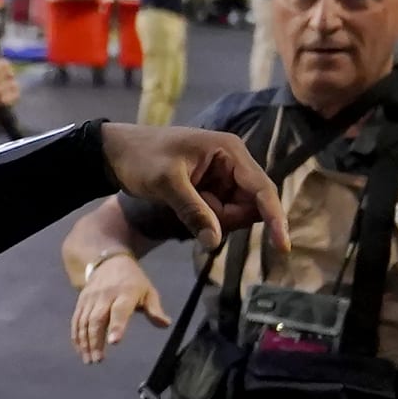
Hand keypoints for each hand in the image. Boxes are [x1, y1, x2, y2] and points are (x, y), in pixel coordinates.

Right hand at [71, 254, 167, 363]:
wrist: (107, 261)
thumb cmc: (133, 280)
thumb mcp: (148, 291)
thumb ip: (155, 309)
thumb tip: (165, 324)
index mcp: (124, 293)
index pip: (119, 311)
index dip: (117, 326)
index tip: (114, 342)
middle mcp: (104, 296)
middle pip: (97, 319)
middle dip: (96, 340)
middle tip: (98, 360)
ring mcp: (90, 298)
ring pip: (84, 322)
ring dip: (84, 342)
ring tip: (88, 359)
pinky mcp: (81, 301)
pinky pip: (76, 320)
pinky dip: (76, 336)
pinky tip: (80, 350)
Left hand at [100, 124, 290, 252]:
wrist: (114, 152)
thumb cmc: (140, 158)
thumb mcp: (166, 183)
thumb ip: (193, 211)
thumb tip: (214, 243)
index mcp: (230, 151)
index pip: (262, 189)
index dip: (275, 218)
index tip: (282, 247)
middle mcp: (233, 163)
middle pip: (249, 205)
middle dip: (225, 216)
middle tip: (188, 206)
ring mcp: (222, 176)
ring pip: (232, 212)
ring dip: (211, 217)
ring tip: (178, 199)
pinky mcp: (210, 188)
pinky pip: (217, 212)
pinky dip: (203, 217)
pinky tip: (179, 203)